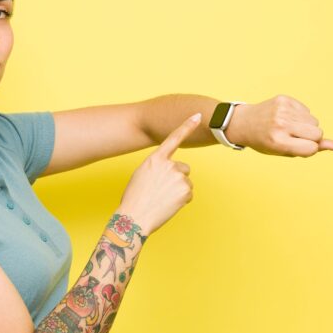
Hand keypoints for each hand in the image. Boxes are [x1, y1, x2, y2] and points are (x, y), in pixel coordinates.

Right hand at [117, 113, 201, 236]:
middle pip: (183, 168)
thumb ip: (157, 167)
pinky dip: (181, 201)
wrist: (135, 217)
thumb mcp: (142, 174)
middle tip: (161, 191)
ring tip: (162, 199)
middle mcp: (169, 165)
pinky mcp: (186, 191)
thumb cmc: (134, 198)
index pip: (174, 138)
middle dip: (176, 178)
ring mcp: (179, 177)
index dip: (187, 126)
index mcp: (155, 159)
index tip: (199, 116)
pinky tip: (168, 205)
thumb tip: (172, 170)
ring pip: (186, 182)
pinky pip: (189, 194)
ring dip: (178, 191)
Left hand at [229, 95, 332, 155]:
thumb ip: (312, 150)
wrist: (244, 123)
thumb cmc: (266, 141)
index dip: (309, 149)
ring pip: (314, 121)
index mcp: (279, 142)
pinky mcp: (284, 99)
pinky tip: (286, 117)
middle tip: (293, 137)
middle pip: (317, 133)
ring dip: (306, 126)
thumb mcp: (285, 151)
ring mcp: (283, 110)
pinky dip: (301, 116)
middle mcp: (281, 125)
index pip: (312, 148)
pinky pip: (307, 110)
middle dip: (311, 137)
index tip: (298, 147)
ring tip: (289, 127)